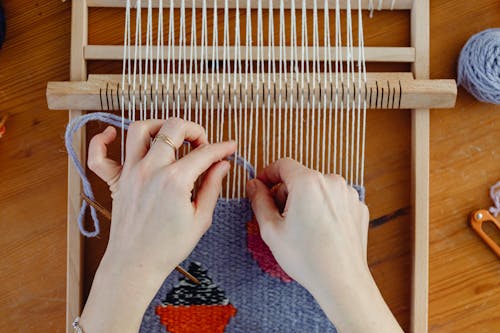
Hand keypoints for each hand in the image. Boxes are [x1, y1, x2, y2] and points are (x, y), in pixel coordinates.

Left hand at [80, 119, 235, 332]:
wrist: (136, 265)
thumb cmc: (168, 247)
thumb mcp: (201, 218)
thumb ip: (213, 186)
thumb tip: (222, 165)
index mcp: (175, 180)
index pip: (204, 153)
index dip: (222, 147)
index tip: (229, 147)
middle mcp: (151, 170)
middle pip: (173, 128)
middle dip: (193, 129)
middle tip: (201, 143)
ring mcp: (130, 173)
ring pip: (139, 130)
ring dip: (158, 125)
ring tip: (170, 135)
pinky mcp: (116, 182)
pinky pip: (99, 155)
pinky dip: (102, 140)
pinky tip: (112, 134)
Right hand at [246, 158, 401, 332]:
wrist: (342, 281)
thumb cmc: (307, 258)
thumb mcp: (271, 229)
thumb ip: (259, 201)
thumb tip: (254, 185)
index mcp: (308, 182)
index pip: (283, 164)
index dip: (268, 174)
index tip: (261, 187)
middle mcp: (332, 182)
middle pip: (301, 177)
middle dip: (287, 193)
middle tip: (281, 219)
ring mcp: (348, 194)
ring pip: (319, 189)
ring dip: (307, 200)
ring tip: (303, 228)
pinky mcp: (358, 207)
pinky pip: (335, 200)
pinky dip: (324, 209)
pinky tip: (320, 231)